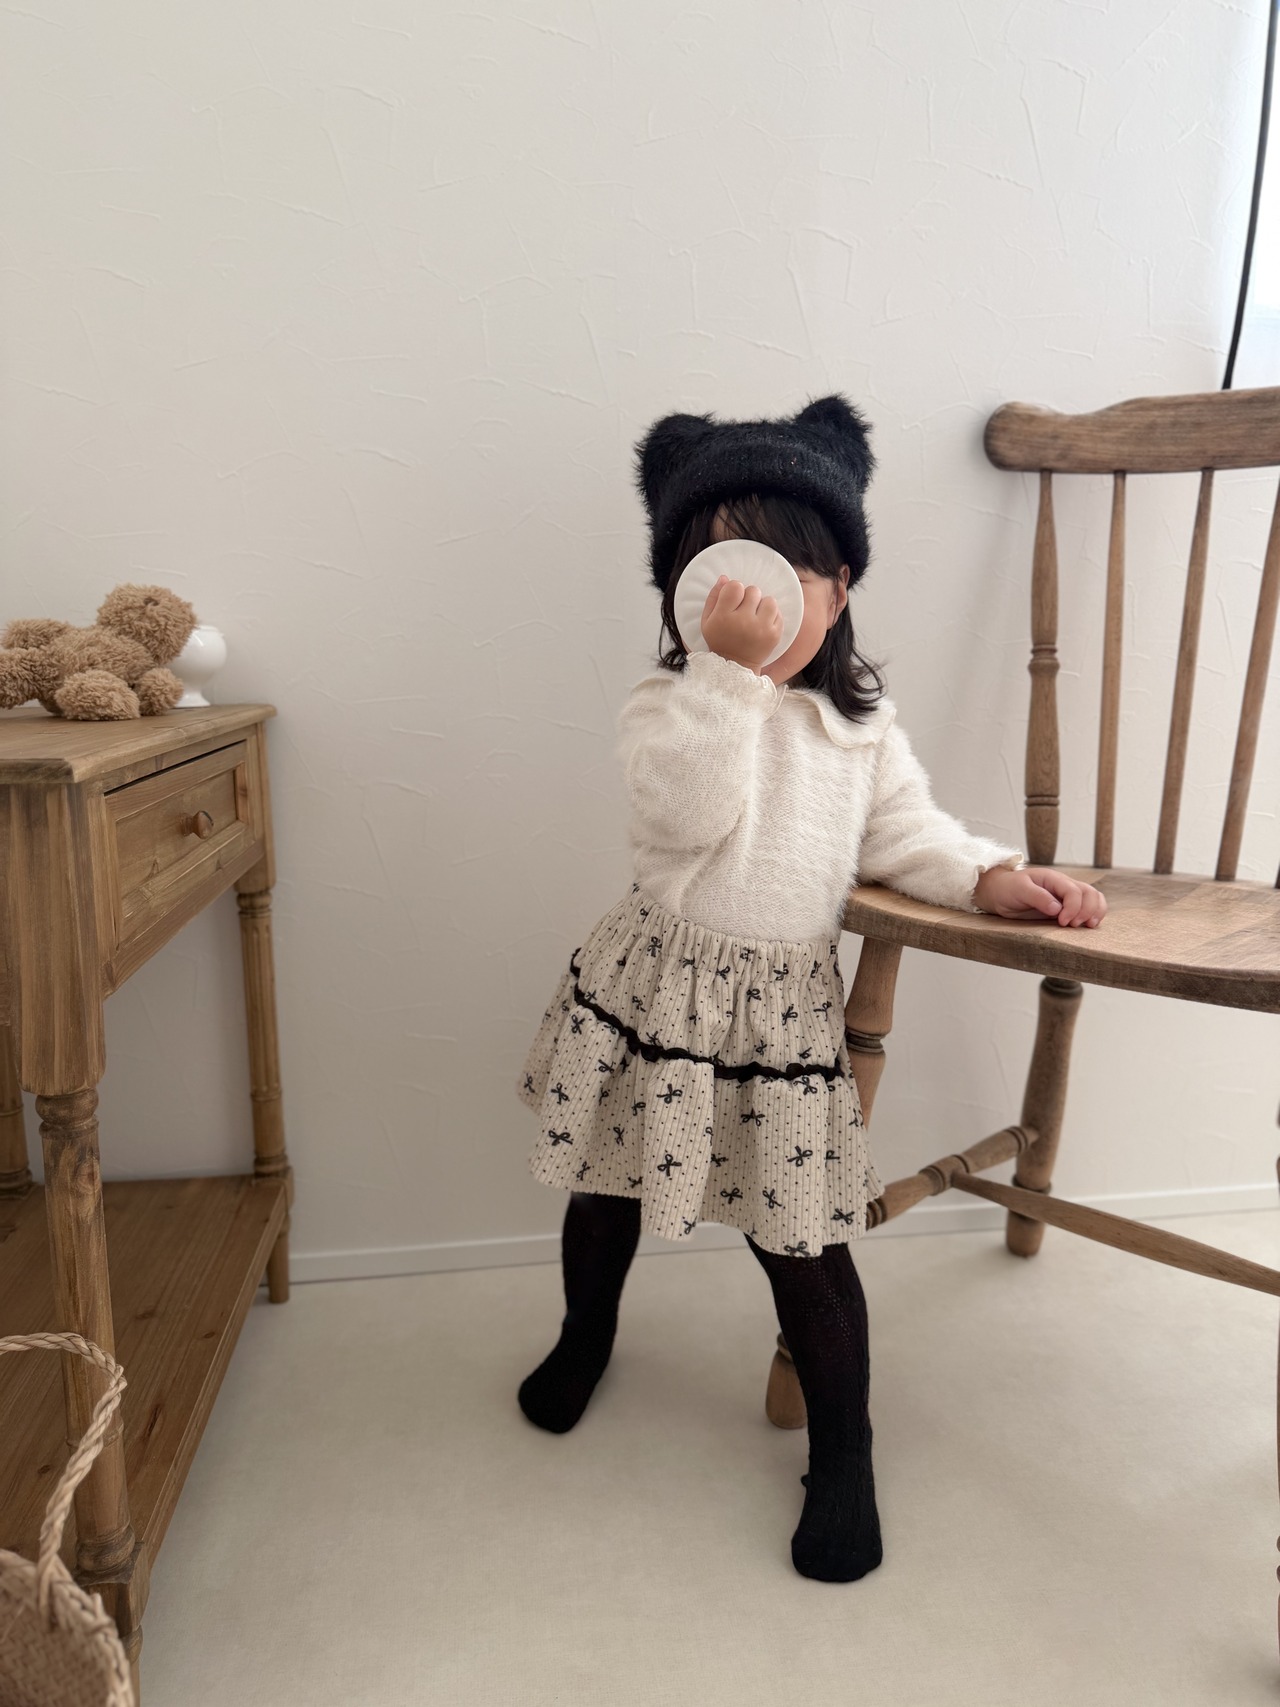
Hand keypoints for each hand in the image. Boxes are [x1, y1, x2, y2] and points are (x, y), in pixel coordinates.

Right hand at [701, 575, 783, 672]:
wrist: (735, 667)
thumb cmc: (720, 640)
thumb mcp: (707, 620)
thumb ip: (714, 597)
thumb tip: (725, 578)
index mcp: (724, 616)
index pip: (735, 586)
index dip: (734, 590)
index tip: (733, 600)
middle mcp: (743, 621)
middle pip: (753, 591)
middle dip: (749, 598)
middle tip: (744, 611)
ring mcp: (761, 629)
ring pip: (769, 600)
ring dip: (762, 605)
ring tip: (755, 615)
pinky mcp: (774, 635)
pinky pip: (778, 613)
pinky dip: (771, 616)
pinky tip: (762, 624)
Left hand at [972, 864, 1106, 926]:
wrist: (1000, 894)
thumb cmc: (1008, 889)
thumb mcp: (1019, 890)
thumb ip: (1037, 897)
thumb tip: (1057, 908)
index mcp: (1053, 878)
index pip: (1074, 890)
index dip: (1073, 907)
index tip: (1063, 921)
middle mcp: (1063, 886)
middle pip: (1089, 893)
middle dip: (1087, 910)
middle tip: (1073, 925)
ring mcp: (1066, 897)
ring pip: (1094, 898)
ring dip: (1096, 912)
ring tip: (1088, 926)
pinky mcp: (1066, 908)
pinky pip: (1088, 908)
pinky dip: (1094, 915)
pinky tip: (1088, 925)